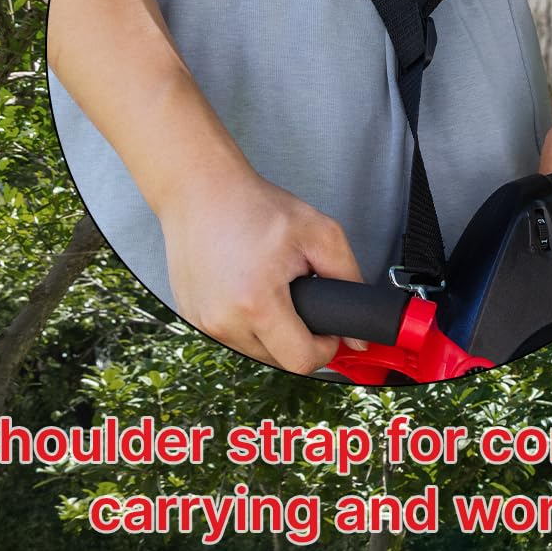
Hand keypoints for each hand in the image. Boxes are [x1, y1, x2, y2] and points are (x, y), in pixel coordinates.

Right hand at [156, 161, 362, 374]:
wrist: (197, 189)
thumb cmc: (254, 206)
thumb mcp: (320, 234)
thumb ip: (349, 281)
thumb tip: (359, 336)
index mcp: (256, 302)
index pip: (302, 360)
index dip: (325, 348)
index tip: (328, 330)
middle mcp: (224, 319)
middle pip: (281, 361)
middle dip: (300, 338)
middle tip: (300, 301)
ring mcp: (203, 322)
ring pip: (258, 354)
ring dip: (274, 334)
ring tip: (273, 293)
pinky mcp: (191, 318)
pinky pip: (234, 340)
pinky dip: (249, 325)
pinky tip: (250, 294)